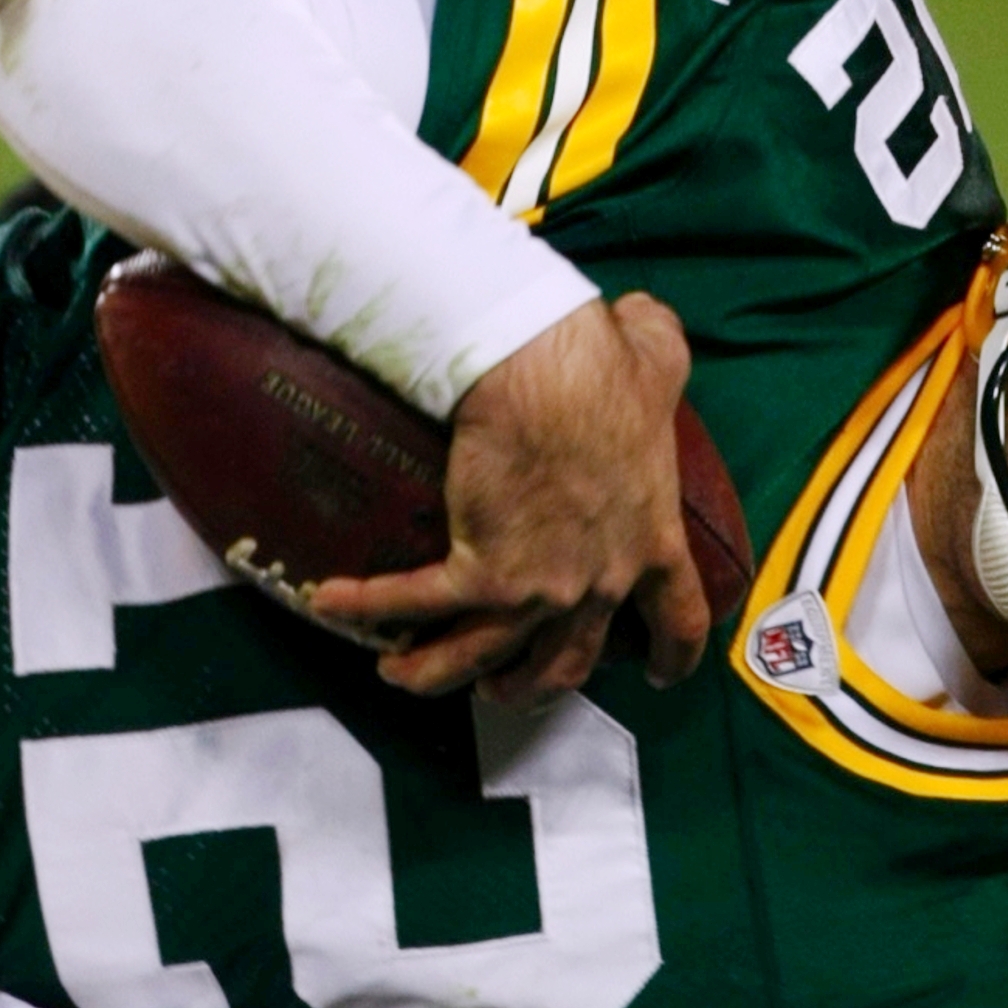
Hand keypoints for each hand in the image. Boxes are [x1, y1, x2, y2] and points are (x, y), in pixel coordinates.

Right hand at [310, 291, 705, 703]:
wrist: (540, 369)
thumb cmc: (599, 362)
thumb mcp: (658, 355)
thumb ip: (660, 352)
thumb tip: (644, 319)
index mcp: (653, 539)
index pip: (679, 618)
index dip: (672, 655)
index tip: (660, 677)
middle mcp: (599, 582)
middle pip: (568, 663)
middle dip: (531, 686)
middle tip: (502, 688)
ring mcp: (539, 588)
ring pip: (483, 658)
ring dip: (437, 673)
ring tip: (403, 672)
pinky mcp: (479, 572)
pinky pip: (414, 603)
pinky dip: (368, 608)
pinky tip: (329, 601)